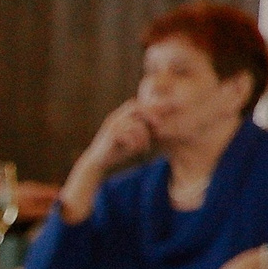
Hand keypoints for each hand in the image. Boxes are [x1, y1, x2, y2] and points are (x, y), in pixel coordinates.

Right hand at [60, 100, 153, 222]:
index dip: (156, 105)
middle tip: (159, 125)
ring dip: (143, 136)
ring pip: (135, 124)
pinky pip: (127, 134)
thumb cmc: (117, 152)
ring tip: (145, 147)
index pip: (141, 105)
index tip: (171, 108)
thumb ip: (145, 132)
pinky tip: (136, 150)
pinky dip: (135, 143)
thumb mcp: (134, 140)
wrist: (96, 163)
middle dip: (151, 114)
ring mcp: (112, 125)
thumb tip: (164, 131)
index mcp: (122, 116)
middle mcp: (116, 117)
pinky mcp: (109, 135)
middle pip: (137, 108)